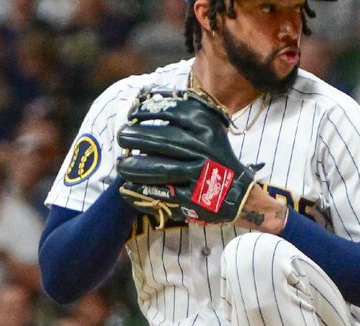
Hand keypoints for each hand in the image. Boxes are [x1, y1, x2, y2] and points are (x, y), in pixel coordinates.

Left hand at [117, 88, 260, 227]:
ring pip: (159, 168)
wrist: (238, 194)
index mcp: (207, 127)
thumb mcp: (209, 127)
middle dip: (135, 137)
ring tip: (121, 164)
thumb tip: (145, 95)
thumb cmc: (216, 156)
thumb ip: (184, 110)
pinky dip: (140, 191)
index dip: (147, 111)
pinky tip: (126, 188)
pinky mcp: (194, 198)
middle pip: (162, 139)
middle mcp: (204, 148)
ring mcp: (199, 174)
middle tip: (122, 137)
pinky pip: (161, 193)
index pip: (172, 112)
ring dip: (134, 167)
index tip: (132, 113)